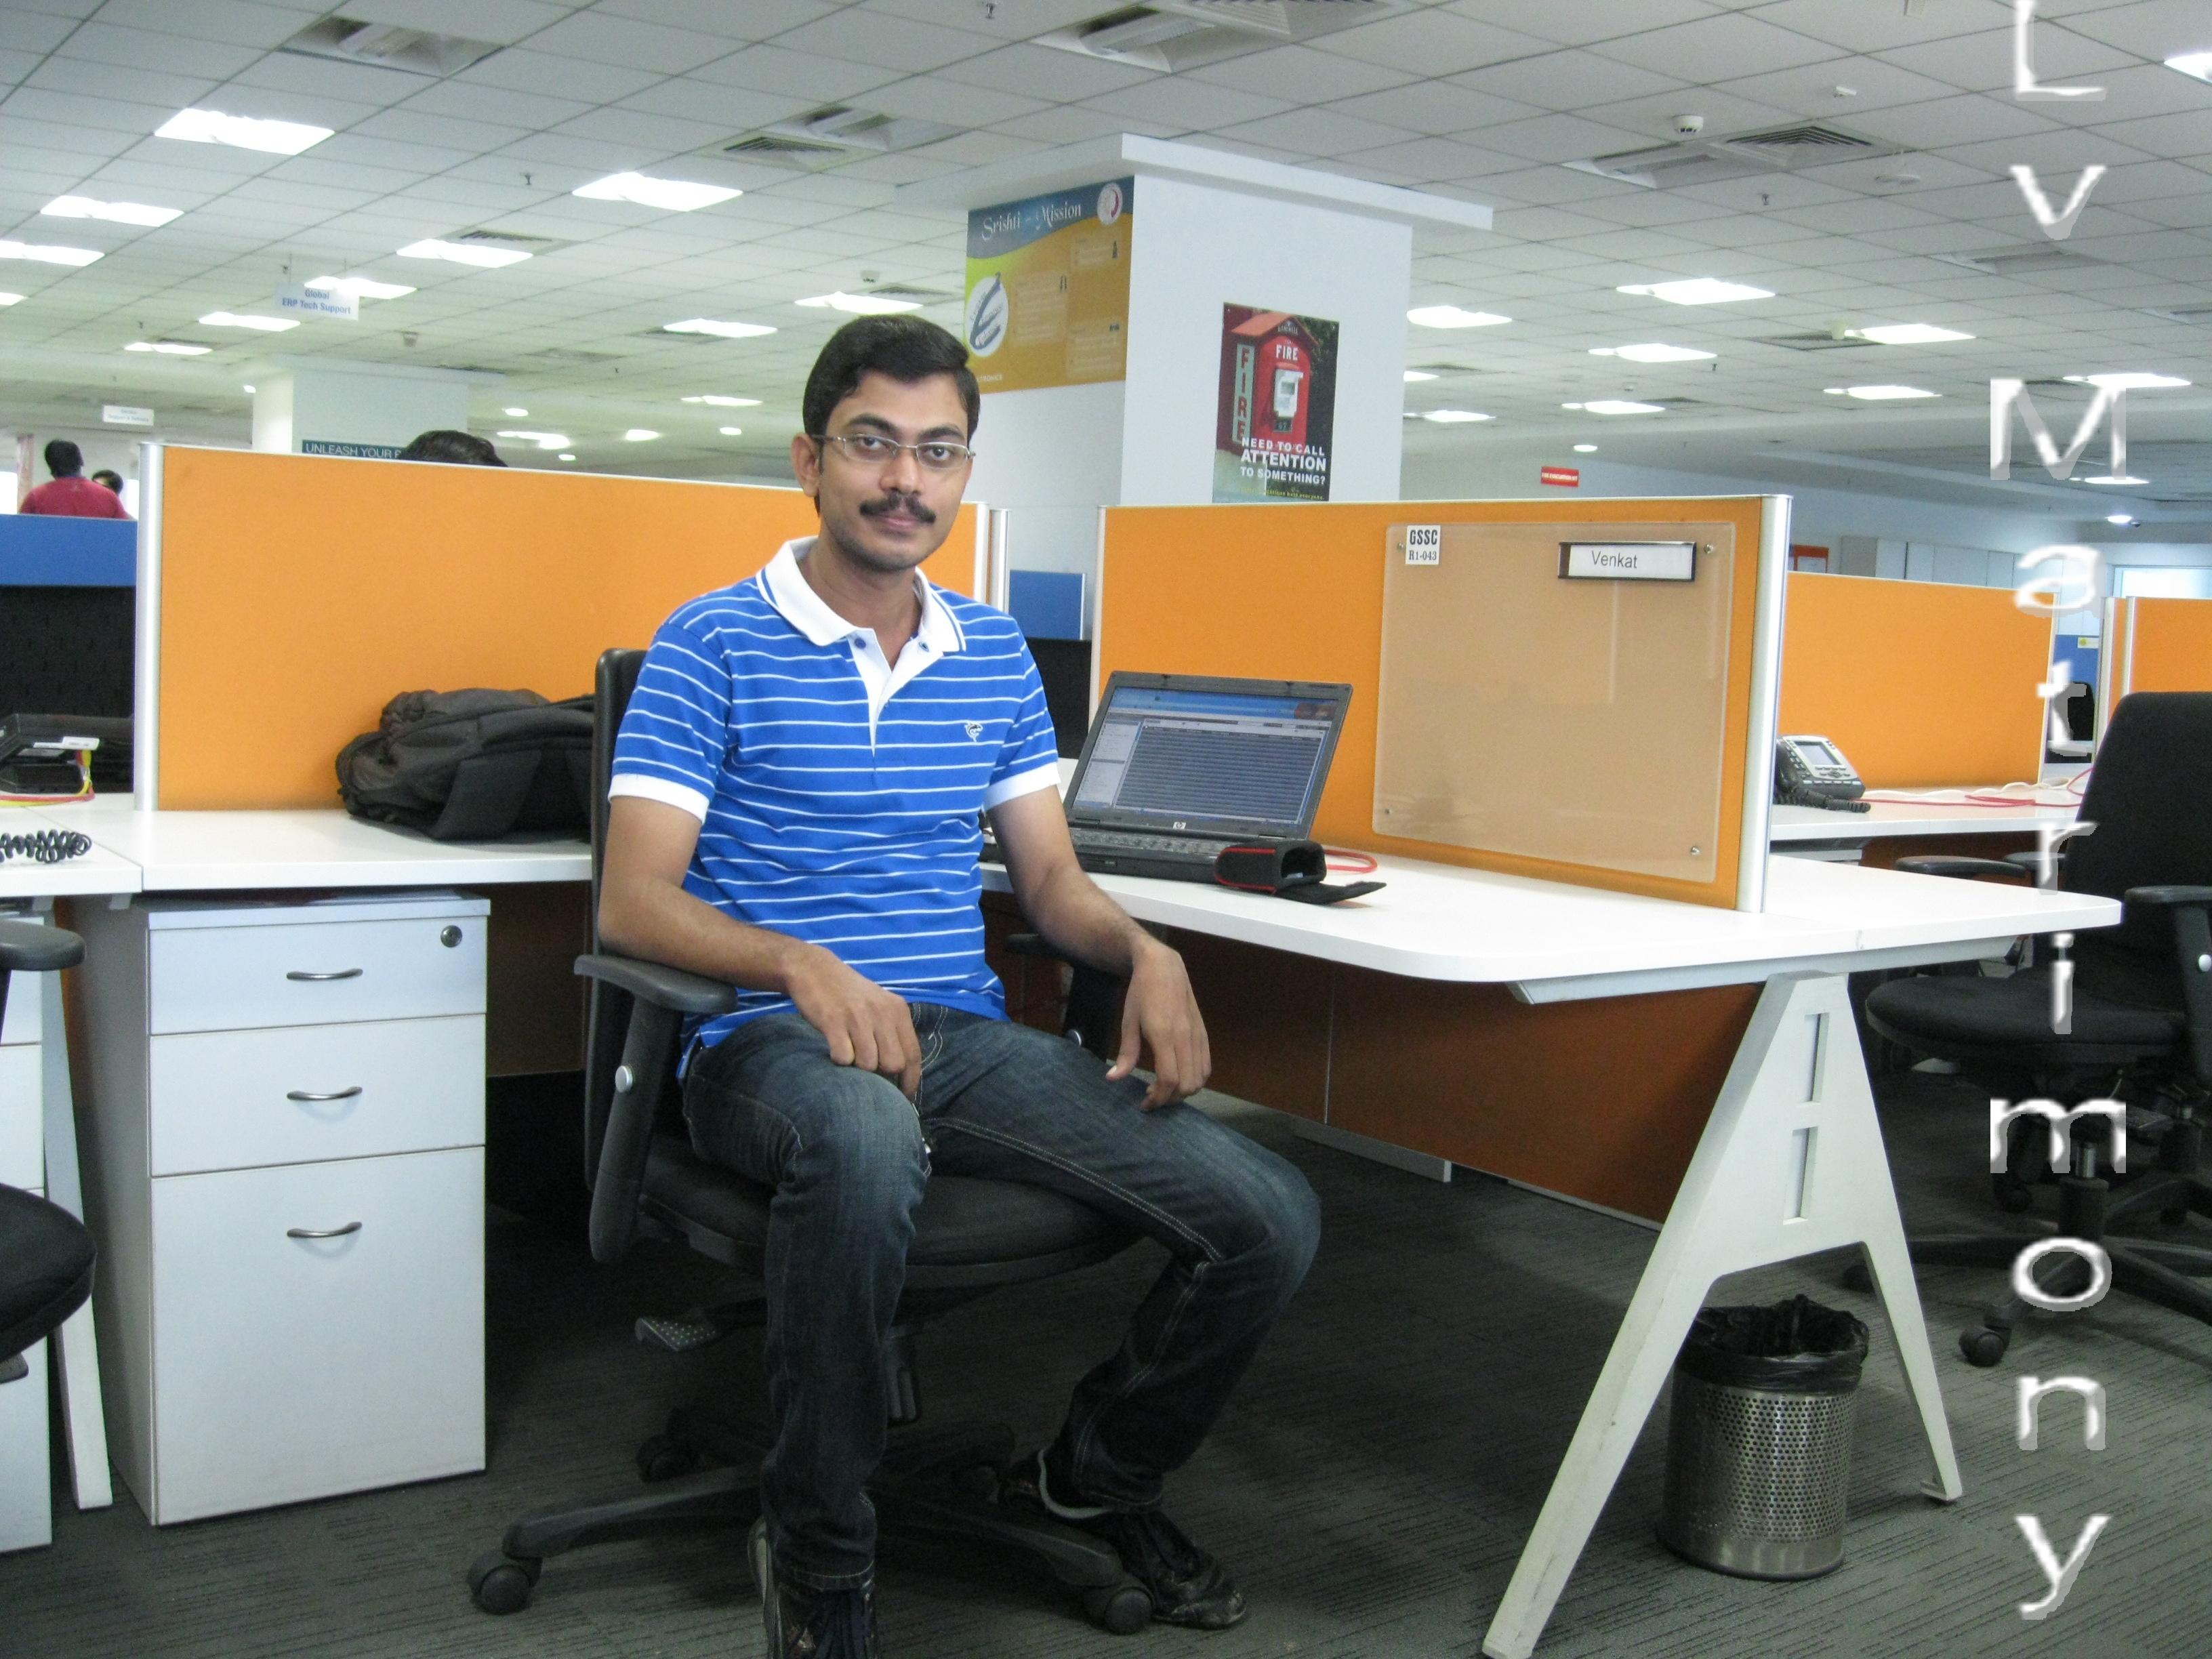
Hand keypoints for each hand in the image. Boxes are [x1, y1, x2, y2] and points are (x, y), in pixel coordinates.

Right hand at [782, 945, 921, 1099]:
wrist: (814, 969)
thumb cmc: (849, 993)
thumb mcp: (879, 1005)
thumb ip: (892, 1032)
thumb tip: (901, 1069)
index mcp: (897, 1011)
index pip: (914, 1055)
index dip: (911, 1082)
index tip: (905, 1099)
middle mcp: (882, 1014)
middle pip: (893, 1064)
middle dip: (882, 1076)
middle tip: (867, 1070)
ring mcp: (858, 1017)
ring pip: (869, 1064)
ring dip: (858, 1068)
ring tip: (848, 1053)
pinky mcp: (834, 1022)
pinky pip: (844, 1058)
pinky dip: (839, 1060)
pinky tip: (834, 1049)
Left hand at [1107, 938, 1209, 1109]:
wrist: (1164, 966)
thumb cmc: (1141, 993)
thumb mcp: (1128, 1022)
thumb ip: (1125, 1053)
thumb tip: (1114, 1079)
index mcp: (1164, 1034)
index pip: (1169, 1080)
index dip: (1158, 1099)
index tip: (1144, 1104)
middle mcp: (1185, 1037)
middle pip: (1187, 1084)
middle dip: (1170, 1099)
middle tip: (1152, 1097)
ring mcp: (1197, 1035)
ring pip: (1200, 1078)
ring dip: (1184, 1091)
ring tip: (1165, 1088)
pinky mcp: (1204, 1033)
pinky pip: (1206, 1065)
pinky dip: (1196, 1079)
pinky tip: (1180, 1076)